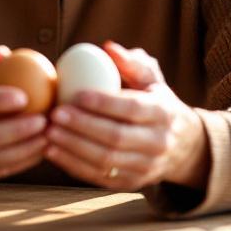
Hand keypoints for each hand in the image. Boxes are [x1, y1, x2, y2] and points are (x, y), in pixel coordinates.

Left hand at [44, 42, 206, 191]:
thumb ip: (131, 63)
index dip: (104, 103)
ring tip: (48, 132)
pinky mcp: (130, 183)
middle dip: (82, 126)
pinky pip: (98, 177)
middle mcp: (158, 143)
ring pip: (106, 160)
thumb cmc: (156, 103)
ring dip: (73, 147)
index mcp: (163, 113)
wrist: (181, 146)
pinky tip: (51, 151)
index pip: (132, 109)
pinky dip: (72, 165)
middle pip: (116, 137)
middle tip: (55, 114)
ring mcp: (145, 167)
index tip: (77, 95)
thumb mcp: (152, 80)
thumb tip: (107, 47)